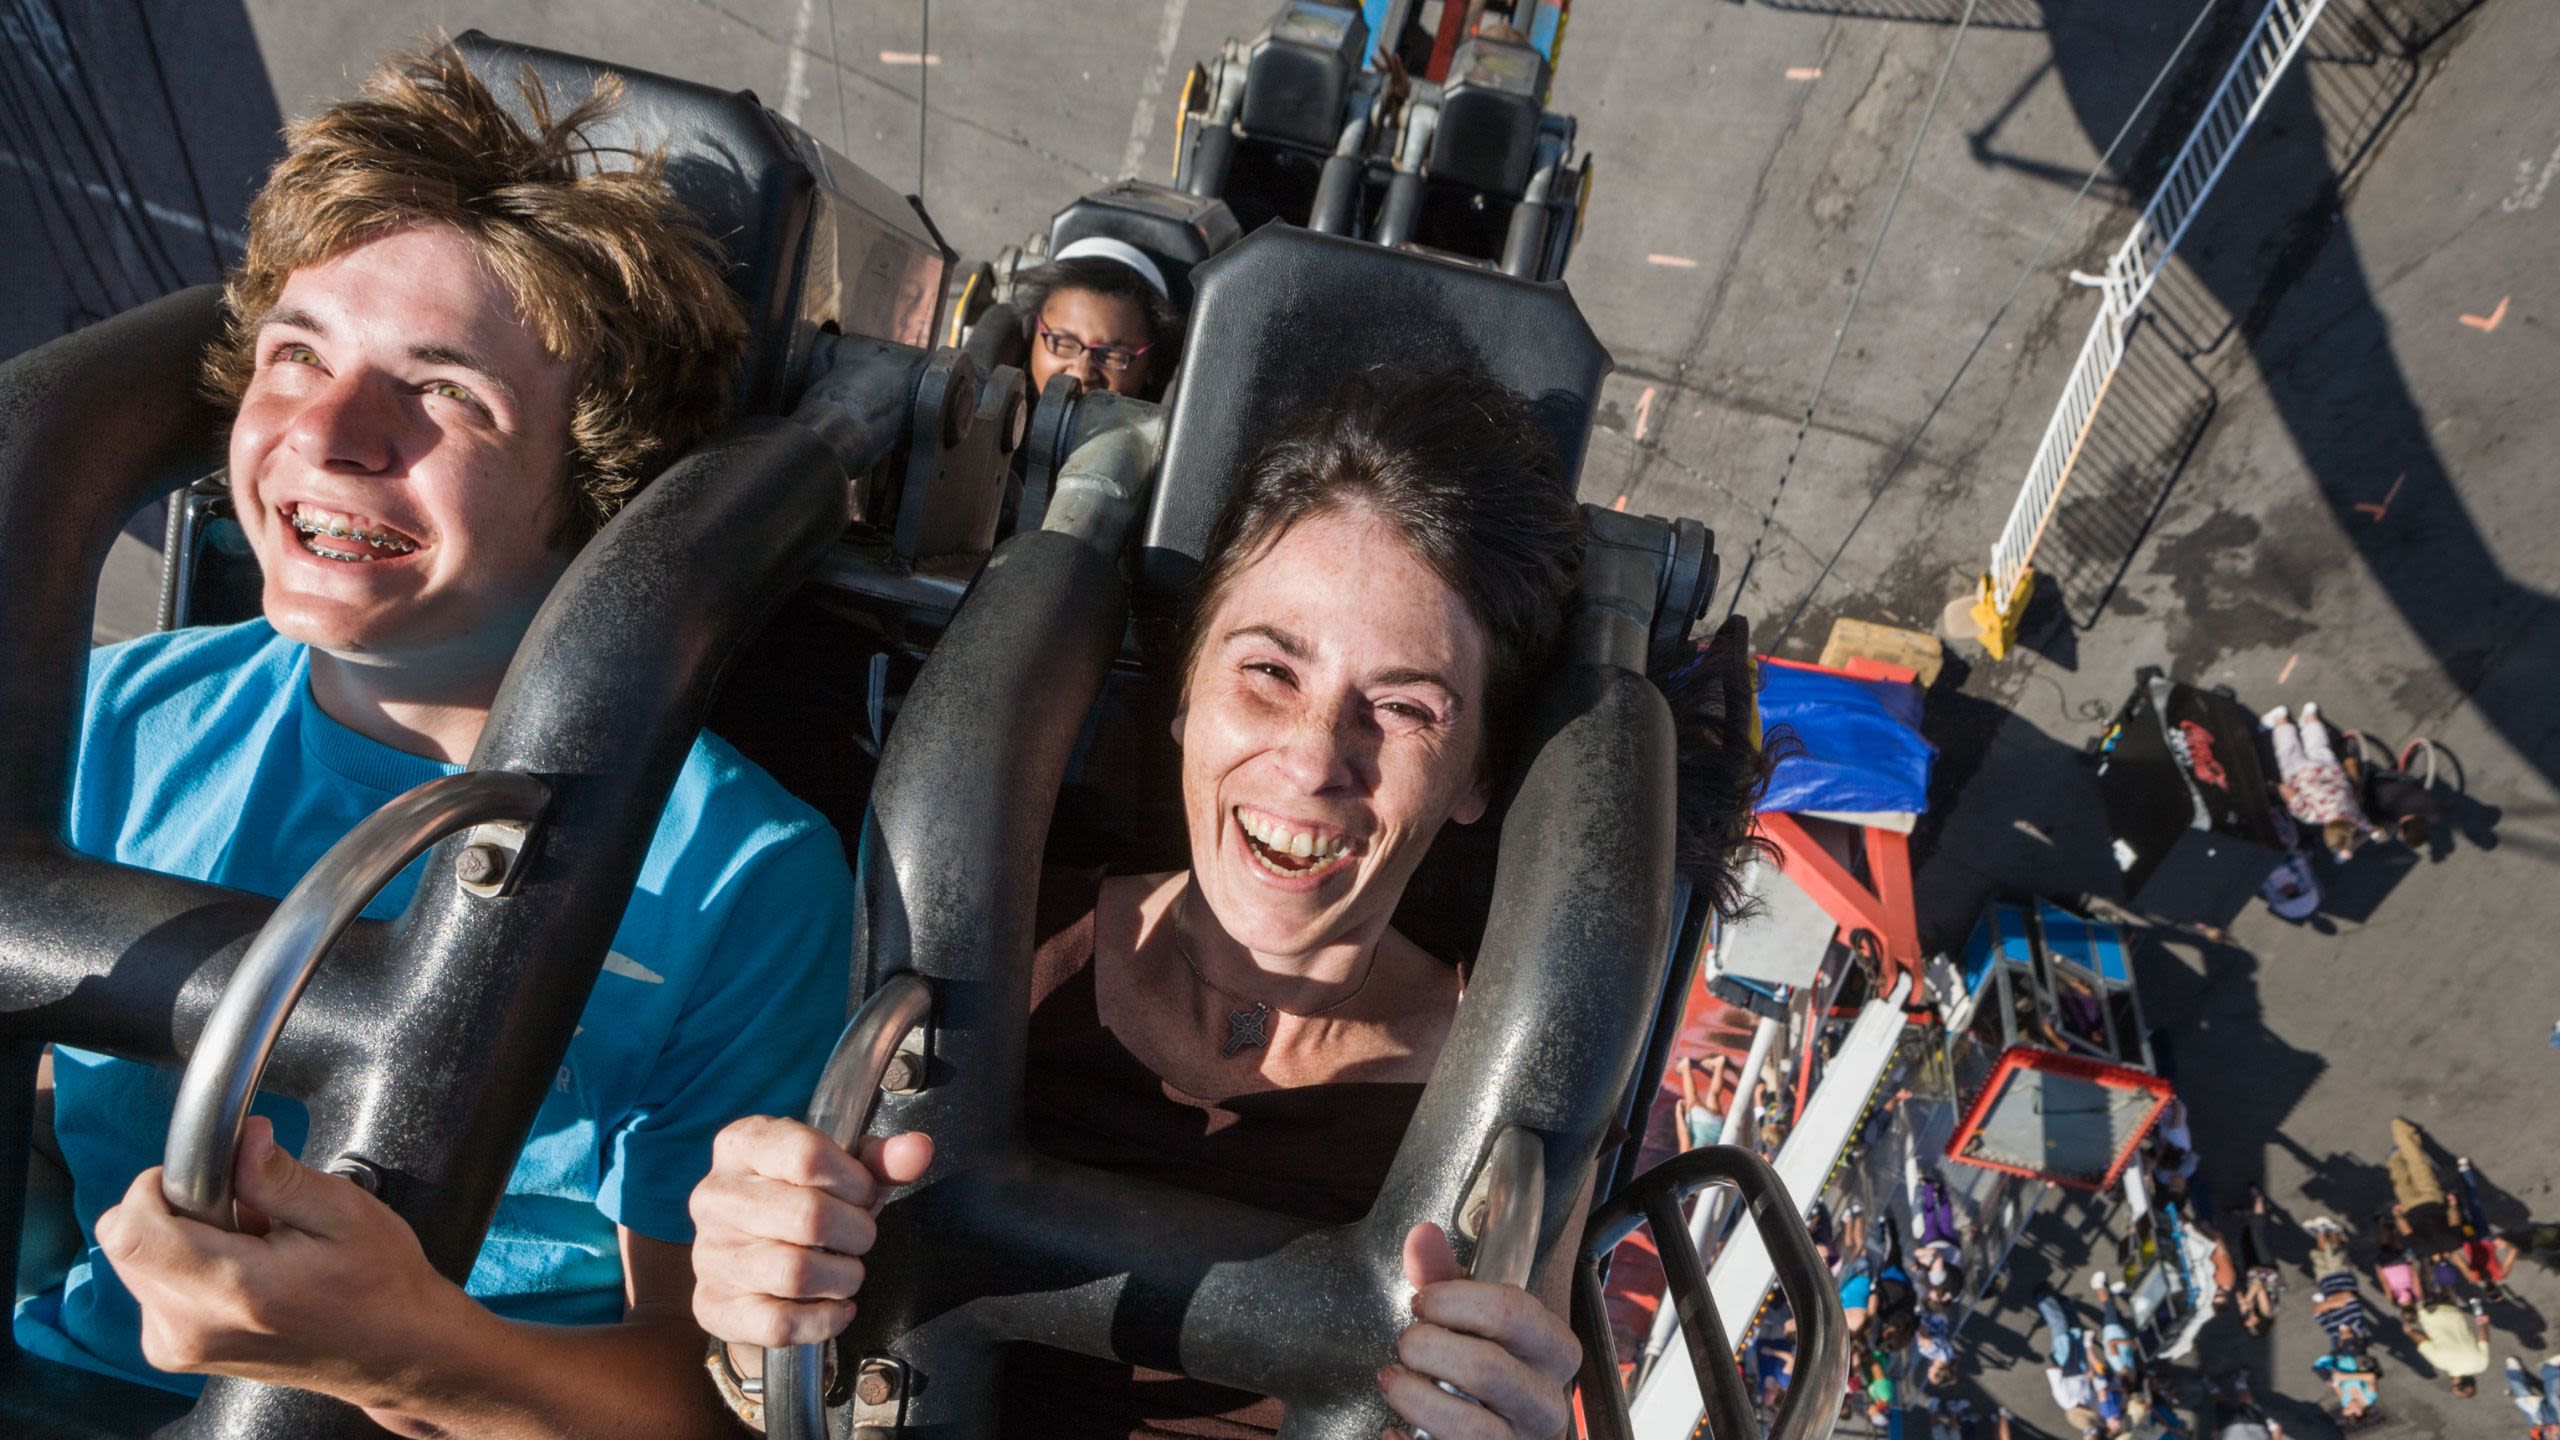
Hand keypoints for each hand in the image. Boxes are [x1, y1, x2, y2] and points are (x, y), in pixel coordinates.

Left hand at [93, 1116, 462, 1409]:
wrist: (392, 1351)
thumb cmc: (378, 1284)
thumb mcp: (345, 1213)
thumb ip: (280, 1176)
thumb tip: (244, 1137)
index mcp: (232, 1289)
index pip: (130, 1231)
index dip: (155, 1187)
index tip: (204, 1178)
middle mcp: (191, 1326)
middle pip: (124, 1242)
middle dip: (174, 1209)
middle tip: (243, 1214)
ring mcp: (178, 1345)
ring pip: (133, 1260)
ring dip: (181, 1237)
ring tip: (249, 1244)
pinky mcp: (176, 1350)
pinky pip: (150, 1284)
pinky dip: (184, 1264)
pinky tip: (240, 1269)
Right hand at [688, 1115, 931, 1349]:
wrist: (751, 1264)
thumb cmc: (800, 1202)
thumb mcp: (839, 1170)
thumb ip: (880, 1160)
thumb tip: (917, 1150)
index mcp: (742, 1146)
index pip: (808, 1156)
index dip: (855, 1181)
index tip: (863, 1194)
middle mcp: (716, 1196)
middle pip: (808, 1216)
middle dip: (856, 1232)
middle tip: (860, 1236)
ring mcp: (710, 1253)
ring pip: (796, 1273)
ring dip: (844, 1277)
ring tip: (847, 1270)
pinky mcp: (714, 1305)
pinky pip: (780, 1324)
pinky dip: (824, 1320)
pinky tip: (837, 1307)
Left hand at [1377, 1222, 1576, 1439]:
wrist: (1491, 1429)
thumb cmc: (1481, 1364)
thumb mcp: (1470, 1316)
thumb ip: (1445, 1277)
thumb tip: (1421, 1235)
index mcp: (1554, 1349)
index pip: (1512, 1312)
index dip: (1455, 1301)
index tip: (1422, 1303)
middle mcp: (1547, 1401)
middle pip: (1488, 1368)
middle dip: (1428, 1348)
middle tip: (1407, 1343)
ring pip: (1470, 1428)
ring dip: (1414, 1398)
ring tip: (1393, 1380)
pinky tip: (1394, 1430)